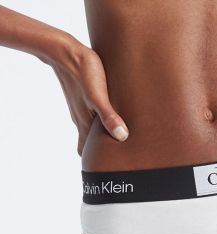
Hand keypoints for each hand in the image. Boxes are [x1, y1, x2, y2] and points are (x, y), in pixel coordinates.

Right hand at [49, 38, 128, 155]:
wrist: (65, 50)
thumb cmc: (84, 71)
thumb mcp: (98, 95)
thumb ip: (109, 116)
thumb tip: (122, 137)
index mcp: (85, 123)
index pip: (86, 151)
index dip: (95, 162)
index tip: (106, 171)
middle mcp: (82, 119)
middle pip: (89, 143)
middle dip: (100, 152)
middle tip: (115, 159)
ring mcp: (81, 109)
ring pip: (91, 130)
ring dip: (101, 136)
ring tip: (116, 141)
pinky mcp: (84, 97)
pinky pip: (92, 115)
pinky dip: (100, 122)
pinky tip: (110, 116)